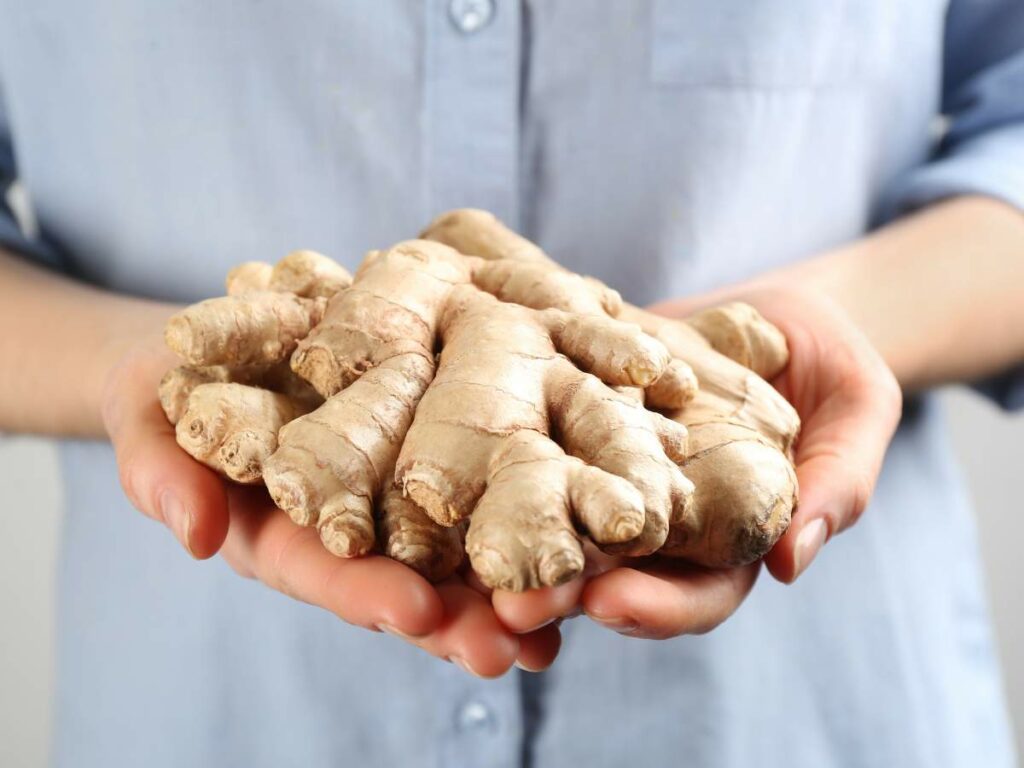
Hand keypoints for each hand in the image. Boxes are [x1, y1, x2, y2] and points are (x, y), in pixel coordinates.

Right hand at [101, 333, 560, 674]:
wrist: (221, 336)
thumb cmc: (172, 383)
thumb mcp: (144, 414)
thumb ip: (161, 470)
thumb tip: (193, 532)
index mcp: (285, 529)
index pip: (325, 572)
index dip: (367, 594)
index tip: (414, 613)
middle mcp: (351, 521)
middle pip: (407, 577)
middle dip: (457, 616)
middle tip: (509, 645)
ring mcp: (398, 485)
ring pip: (458, 543)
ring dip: (508, 579)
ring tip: (562, 613)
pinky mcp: (436, 438)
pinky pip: (484, 475)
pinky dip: (525, 501)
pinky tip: (576, 522)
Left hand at [494, 285, 900, 638]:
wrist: (771, 311)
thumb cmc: (828, 361)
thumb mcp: (857, 407)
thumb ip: (839, 479)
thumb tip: (791, 561)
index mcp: (727, 542)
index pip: (696, 595)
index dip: (657, 607)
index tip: (613, 603)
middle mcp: (660, 523)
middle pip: (609, 573)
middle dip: (562, 590)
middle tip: (512, 602)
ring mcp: (610, 474)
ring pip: (558, 520)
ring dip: (516, 541)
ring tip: (469, 553)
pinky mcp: (574, 422)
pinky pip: (537, 445)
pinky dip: (502, 459)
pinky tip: (461, 460)